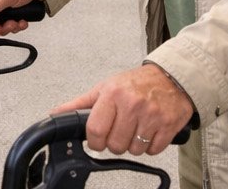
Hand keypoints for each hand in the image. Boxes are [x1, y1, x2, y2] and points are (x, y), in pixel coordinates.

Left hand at [51, 64, 193, 155]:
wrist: (171, 76)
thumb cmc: (136, 83)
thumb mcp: (106, 87)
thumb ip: (81, 103)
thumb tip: (56, 113)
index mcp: (113, 94)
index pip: (96, 130)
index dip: (95, 141)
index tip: (98, 139)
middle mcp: (132, 104)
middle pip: (115, 145)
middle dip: (115, 143)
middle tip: (120, 131)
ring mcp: (152, 115)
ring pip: (134, 150)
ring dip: (133, 145)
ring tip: (136, 128)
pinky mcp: (168, 125)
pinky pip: (153, 150)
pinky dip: (150, 146)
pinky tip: (149, 131)